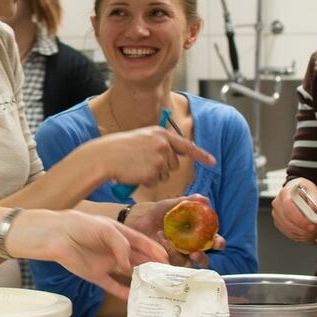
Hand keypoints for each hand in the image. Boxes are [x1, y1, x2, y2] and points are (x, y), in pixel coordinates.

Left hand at [13, 209, 168, 299]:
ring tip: (156, 289)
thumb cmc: (81, 226)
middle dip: (153, 267)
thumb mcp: (105, 229)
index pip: (143, 243)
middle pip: (139, 260)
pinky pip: (113, 286)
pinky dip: (123, 293)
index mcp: (121, 234)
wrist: (56, 236)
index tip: (168, 261)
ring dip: (141, 280)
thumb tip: (130, 266)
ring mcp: (107, 263)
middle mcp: (116, 250)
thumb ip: (121, 245)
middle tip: (167, 278)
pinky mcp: (96, 275)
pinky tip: (135, 300)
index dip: (156, 251)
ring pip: (129, 274)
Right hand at [91, 126, 215, 186]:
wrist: (104, 156)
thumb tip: (171, 155)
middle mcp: (164, 144)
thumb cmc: (118, 148)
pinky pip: (155, 182)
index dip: (201, 154)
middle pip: (174, 164)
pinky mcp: (154, 171)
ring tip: (136, 166)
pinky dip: (146, 181)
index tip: (212, 161)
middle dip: (162, 167)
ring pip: (165, 175)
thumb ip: (157, 144)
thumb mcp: (141, 138)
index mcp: (161, 134)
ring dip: (153, 175)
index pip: (186, 145)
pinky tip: (134, 173)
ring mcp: (160, 158)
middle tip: (143, 162)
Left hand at [124, 195, 224, 267]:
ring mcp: (179, 255)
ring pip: (188, 265)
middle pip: (204, 259)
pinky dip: (168, 251)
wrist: (139, 219)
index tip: (217, 242)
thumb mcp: (172, 204)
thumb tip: (204, 199)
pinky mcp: (166, 260)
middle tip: (195, 253)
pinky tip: (162, 238)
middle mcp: (191, 247)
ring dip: (182, 258)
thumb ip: (187, 202)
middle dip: (202, 258)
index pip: (214, 241)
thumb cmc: (160, 212)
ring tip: (171, 243)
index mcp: (198, 234)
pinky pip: (171, 262)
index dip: (218, 243)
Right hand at [271, 178, 316, 242]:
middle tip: (315, 227)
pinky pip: (289, 233)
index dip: (300, 217)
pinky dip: (300, 234)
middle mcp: (277, 204)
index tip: (313, 223)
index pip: (289, 207)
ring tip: (313, 228)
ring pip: (288, 228)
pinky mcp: (279, 223)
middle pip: (287, 219)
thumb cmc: (304, 193)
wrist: (298, 195)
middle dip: (303, 226)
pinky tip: (307, 230)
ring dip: (303, 231)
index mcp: (285, 193)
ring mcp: (276, 214)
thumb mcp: (313, 193)